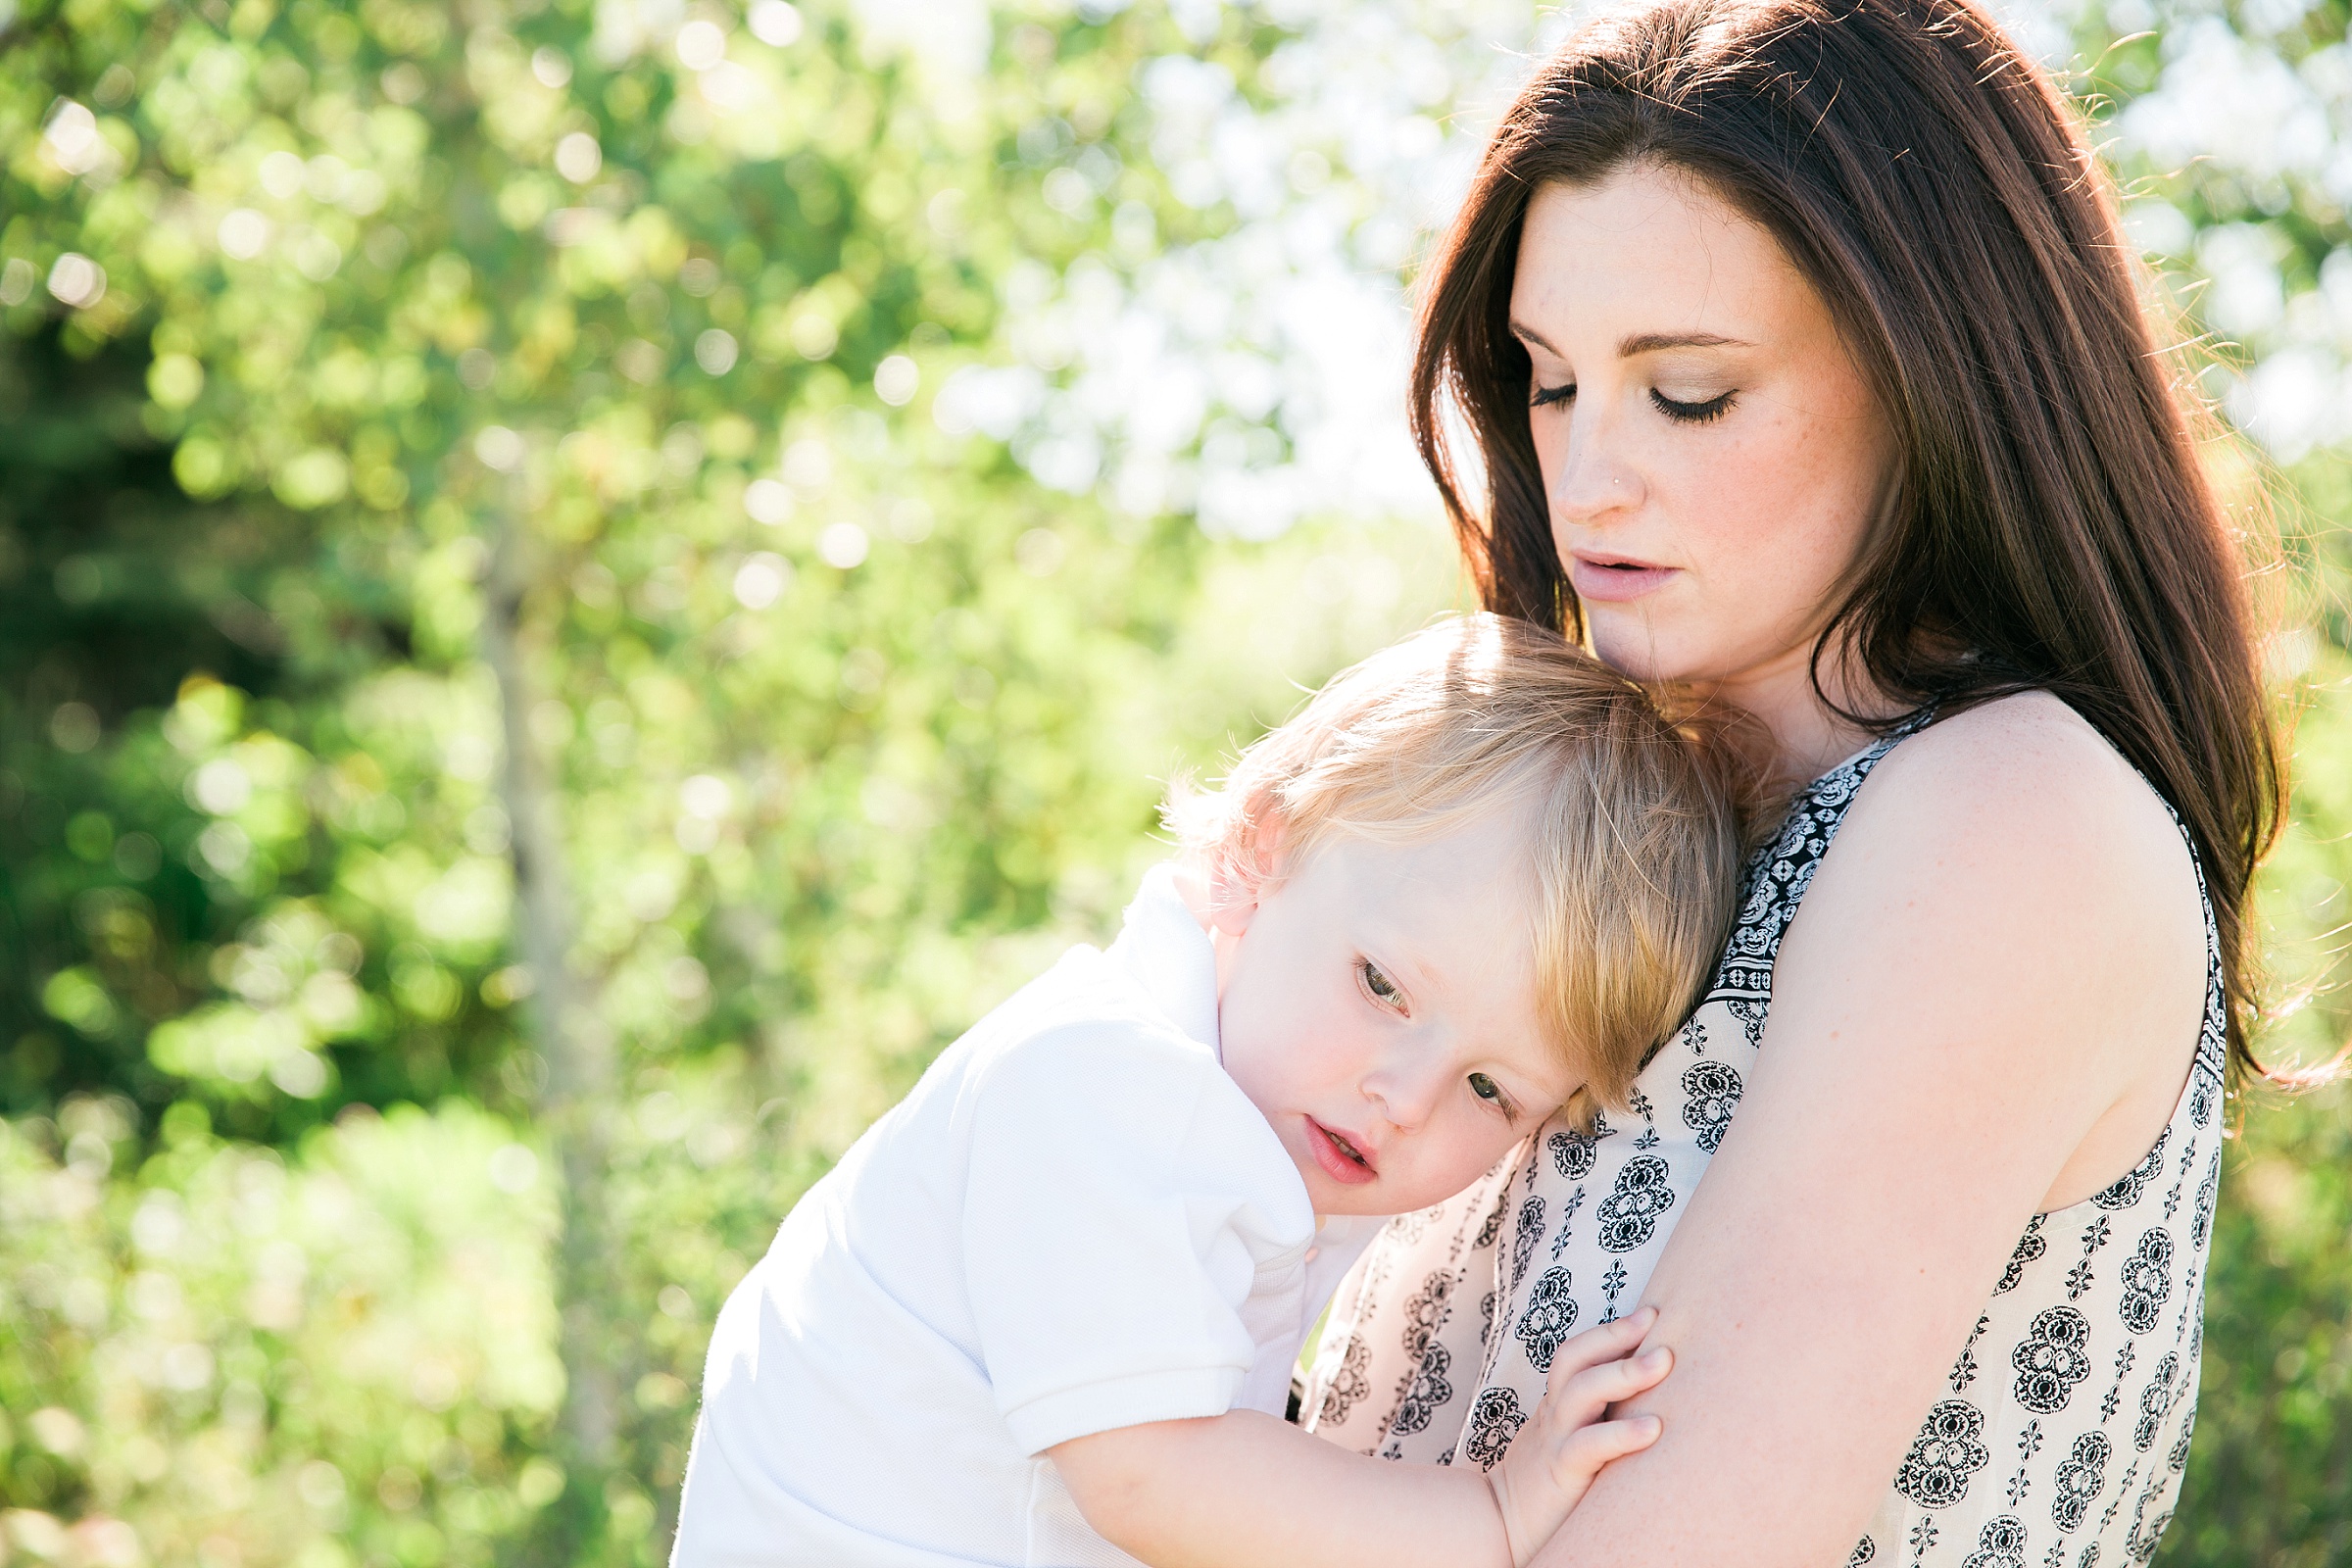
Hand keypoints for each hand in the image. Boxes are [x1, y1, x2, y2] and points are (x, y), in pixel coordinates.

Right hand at [1486, 1306, 1670, 1567]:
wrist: (1502, 1525)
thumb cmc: (1550, 1482)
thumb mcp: (1569, 1437)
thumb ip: (1595, 1416)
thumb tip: (1647, 1396)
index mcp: (1557, 1403)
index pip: (1576, 1353)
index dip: (1609, 1330)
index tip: (1651, 1314)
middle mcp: (1554, 1413)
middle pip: (1574, 1359)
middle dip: (1615, 1336)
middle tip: (1658, 1325)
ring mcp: (1554, 1439)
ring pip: (1581, 1392)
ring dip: (1624, 1372)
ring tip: (1664, 1360)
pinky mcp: (1561, 1472)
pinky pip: (1589, 1446)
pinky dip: (1621, 1433)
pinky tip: (1654, 1428)